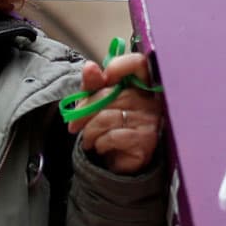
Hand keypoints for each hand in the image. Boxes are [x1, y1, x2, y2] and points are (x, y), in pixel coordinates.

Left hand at [67, 49, 164, 174]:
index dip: (120, 66)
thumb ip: (93, 83)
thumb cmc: (106, 128)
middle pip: (113, 94)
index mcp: (139, 85)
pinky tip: (101, 147)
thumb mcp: (94, 102)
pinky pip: (113, 136)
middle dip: (86, 109)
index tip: (104, 76)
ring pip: (108, 116)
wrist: (113, 162)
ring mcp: (151, 121)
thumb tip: (90, 66)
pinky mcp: (146, 141)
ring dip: (89, 130)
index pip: (138, 63)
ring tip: (88, 139)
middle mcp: (150, 101)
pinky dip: (100, 143)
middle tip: (74, 124)